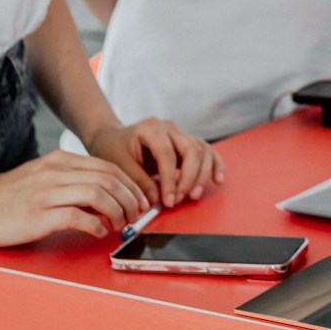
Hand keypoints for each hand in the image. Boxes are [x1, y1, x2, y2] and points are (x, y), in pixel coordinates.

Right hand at [0, 151, 149, 245]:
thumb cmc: (6, 197)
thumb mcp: (41, 178)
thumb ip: (69, 181)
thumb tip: (102, 196)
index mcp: (59, 161)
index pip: (107, 167)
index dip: (130, 184)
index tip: (139, 200)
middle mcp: (55, 172)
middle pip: (109, 178)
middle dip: (131, 198)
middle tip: (137, 215)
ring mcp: (46, 193)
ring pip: (98, 193)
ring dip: (118, 210)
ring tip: (121, 224)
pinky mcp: (38, 215)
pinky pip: (78, 216)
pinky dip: (96, 225)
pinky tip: (99, 232)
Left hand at [85, 118, 224, 208]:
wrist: (113, 138)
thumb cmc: (114, 149)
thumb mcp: (118, 164)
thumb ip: (138, 181)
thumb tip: (155, 200)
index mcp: (152, 128)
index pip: (168, 154)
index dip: (170, 180)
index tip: (168, 201)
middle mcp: (170, 128)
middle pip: (192, 150)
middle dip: (189, 178)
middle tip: (180, 200)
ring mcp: (181, 135)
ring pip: (203, 151)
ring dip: (202, 175)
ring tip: (194, 195)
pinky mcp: (187, 144)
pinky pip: (207, 152)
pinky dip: (214, 165)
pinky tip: (217, 180)